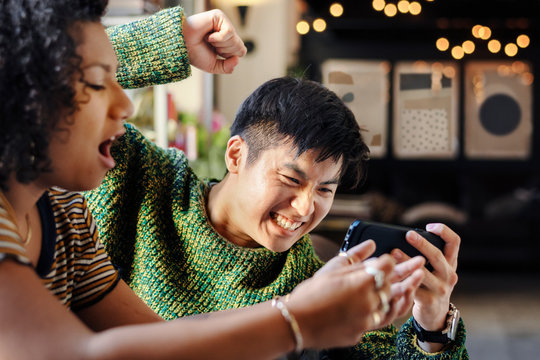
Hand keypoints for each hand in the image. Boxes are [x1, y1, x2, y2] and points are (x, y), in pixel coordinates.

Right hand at [184, 9, 246, 73]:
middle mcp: (225, 30)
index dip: (228, 56)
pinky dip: (218, 39)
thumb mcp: (213, 66)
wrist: (180, 46)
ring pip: (235, 40)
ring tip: (208, 40)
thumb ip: (227, 67)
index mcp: (226, 42)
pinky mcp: (218, 16)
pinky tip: (208, 36)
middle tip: (211, 46)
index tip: (214, 52)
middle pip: (240, 46)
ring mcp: (222, 22)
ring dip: (220, 45)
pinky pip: (228, 33)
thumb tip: (237, 59)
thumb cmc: (194, 54)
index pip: (241, 51)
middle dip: (225, 51)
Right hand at [283, 244, 397, 348]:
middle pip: (388, 286)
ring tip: (359, 295)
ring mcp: (366, 321)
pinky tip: (353, 310)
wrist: (297, 322)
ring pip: (384, 306)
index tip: (380, 262)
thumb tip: (372, 244)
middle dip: (382, 280)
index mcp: (362, 282)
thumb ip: (356, 256)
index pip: (388, 266)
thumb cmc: (311, 292)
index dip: (385, 262)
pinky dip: (367, 314)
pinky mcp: (360, 334)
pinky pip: (371, 322)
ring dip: (377, 298)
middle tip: (366, 279)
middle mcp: (368, 302)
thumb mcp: (332, 269)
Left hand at [392, 223, 459, 347]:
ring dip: (407, 261)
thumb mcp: (436, 271)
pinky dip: (402, 280)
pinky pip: (414, 288)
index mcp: (450, 264)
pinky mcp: (429, 301)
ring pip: (423, 272)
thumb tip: (406, 237)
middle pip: (437, 255)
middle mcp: (449, 275)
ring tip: (394, 252)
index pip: (454, 242)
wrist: (436, 315)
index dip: (444, 231)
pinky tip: (390, 274)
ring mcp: (441, 289)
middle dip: (422, 244)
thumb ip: (428, 257)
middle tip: (408, 234)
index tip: (429, 226)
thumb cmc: (431, 286)